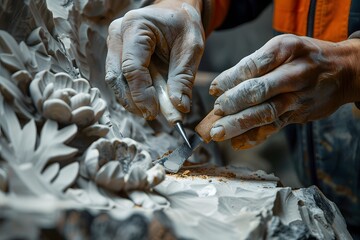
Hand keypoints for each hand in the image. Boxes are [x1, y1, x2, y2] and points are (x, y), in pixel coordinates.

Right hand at [105, 0, 203, 119]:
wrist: (177, 12)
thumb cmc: (184, 25)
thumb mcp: (191, 48)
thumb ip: (183, 78)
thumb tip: (179, 108)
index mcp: (136, 26)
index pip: (132, 68)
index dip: (142, 94)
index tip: (154, 113)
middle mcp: (117, 34)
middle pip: (118, 77)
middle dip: (135, 101)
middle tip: (154, 116)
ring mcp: (113, 45)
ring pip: (115, 81)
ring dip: (132, 101)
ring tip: (153, 111)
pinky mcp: (116, 55)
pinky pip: (119, 80)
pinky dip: (132, 94)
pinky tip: (147, 102)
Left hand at [208, 34, 359, 149]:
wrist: (343, 71)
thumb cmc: (303, 57)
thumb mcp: (283, 47)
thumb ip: (255, 64)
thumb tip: (222, 86)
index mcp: (286, 50)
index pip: (253, 65)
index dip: (231, 78)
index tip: (214, 89)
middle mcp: (294, 74)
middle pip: (260, 90)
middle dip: (235, 103)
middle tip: (216, 112)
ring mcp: (298, 97)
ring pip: (266, 112)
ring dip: (240, 124)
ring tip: (219, 133)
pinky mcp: (299, 115)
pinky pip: (275, 127)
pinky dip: (255, 137)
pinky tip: (238, 143)